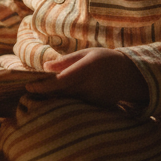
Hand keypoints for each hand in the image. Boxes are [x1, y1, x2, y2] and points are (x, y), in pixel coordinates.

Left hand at [24, 47, 147, 111]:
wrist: (132, 75)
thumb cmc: (105, 60)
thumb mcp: (87, 54)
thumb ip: (66, 61)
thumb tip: (45, 67)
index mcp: (87, 69)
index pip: (61, 81)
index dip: (44, 86)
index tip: (28, 86)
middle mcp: (91, 86)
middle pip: (62, 93)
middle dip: (44, 94)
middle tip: (27, 92)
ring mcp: (96, 98)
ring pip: (69, 101)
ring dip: (53, 99)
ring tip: (39, 95)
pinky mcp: (99, 107)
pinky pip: (78, 105)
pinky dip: (67, 103)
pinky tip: (58, 100)